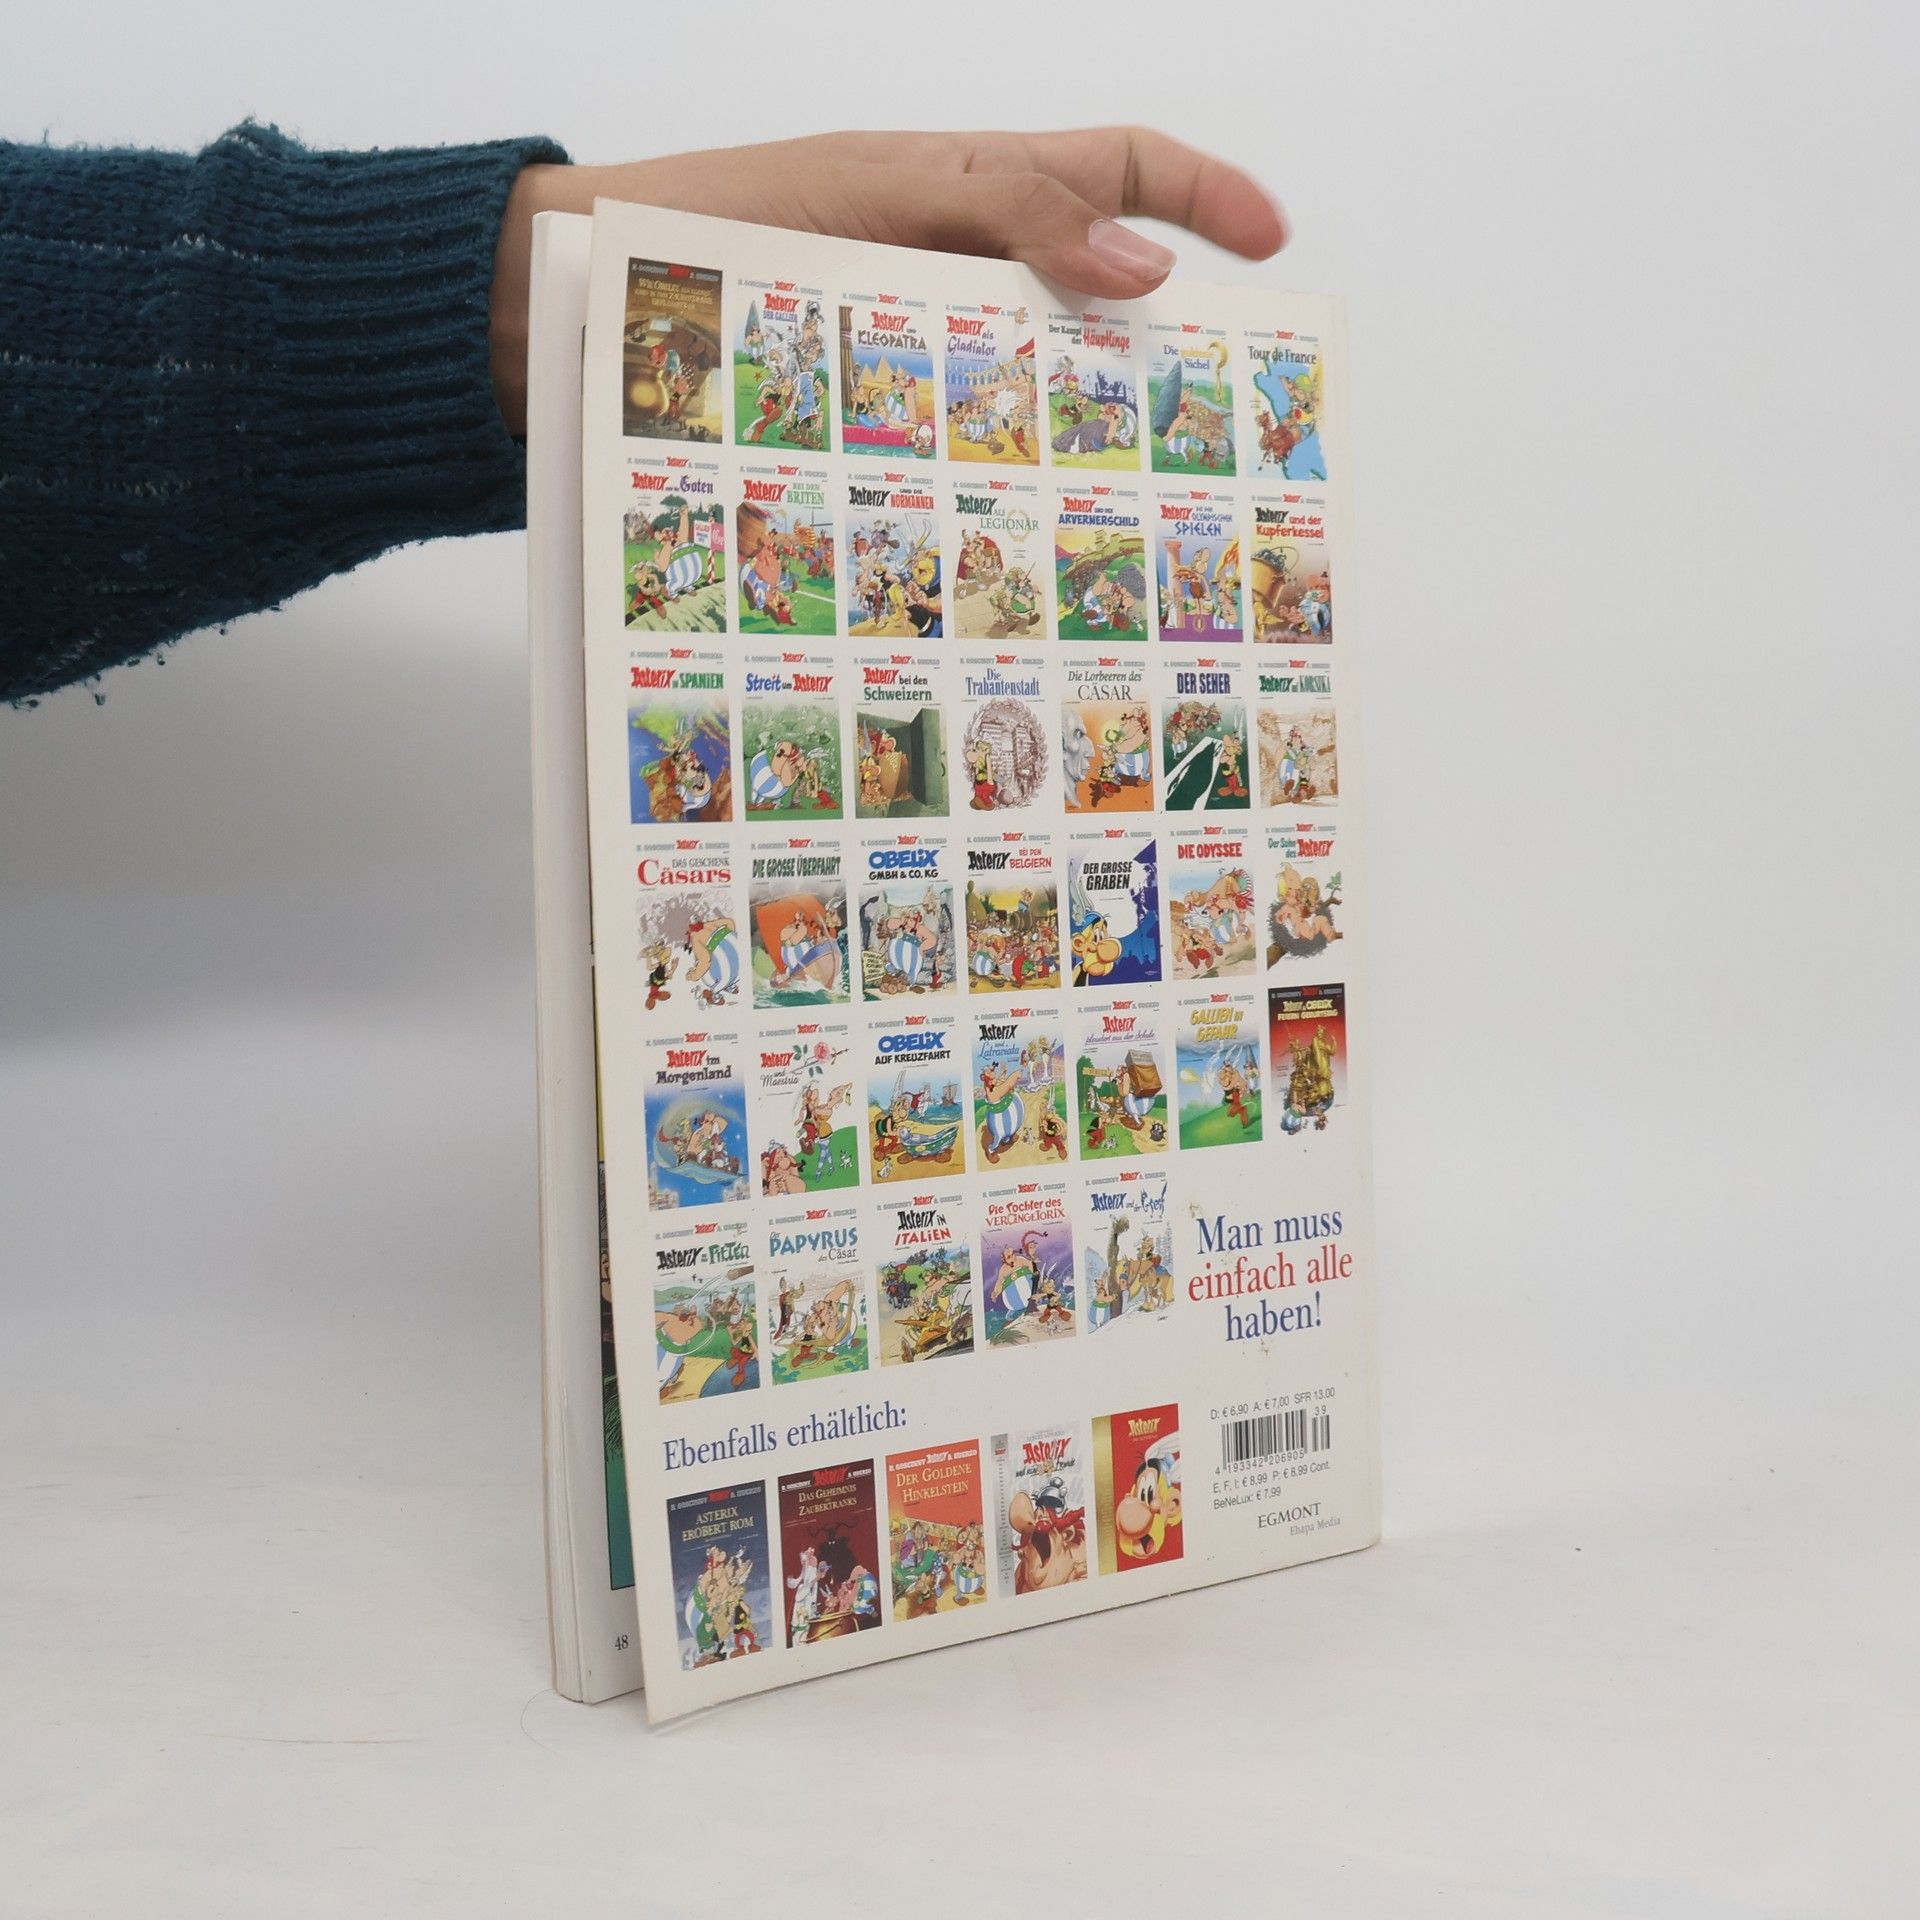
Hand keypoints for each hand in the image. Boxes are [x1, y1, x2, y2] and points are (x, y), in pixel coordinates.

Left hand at [489, 126, 1287, 433]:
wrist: (580, 307)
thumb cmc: (721, 220)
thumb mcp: (883, 189)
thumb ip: (1010, 211)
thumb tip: (1142, 266)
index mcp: (973, 189)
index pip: (1119, 170)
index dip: (1206, 197)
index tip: (1274, 250)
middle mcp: (957, 277)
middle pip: (1093, 306)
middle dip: (1164, 360)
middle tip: (1214, 431)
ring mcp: (918, 361)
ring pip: (1033, 399)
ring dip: (1081, 445)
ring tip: (1127, 503)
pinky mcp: (873, 435)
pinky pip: (958, 460)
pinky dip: (996, 492)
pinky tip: (1017, 536)